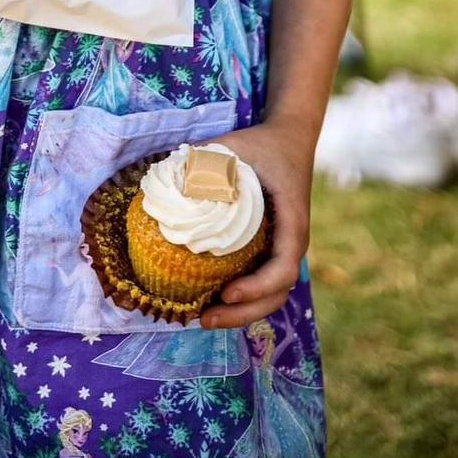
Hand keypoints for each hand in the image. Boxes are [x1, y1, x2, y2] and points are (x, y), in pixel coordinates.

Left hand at [199, 117, 314, 329]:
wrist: (289, 139)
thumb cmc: (262, 145)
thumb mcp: (234, 149)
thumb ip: (204, 165)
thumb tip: (164, 186)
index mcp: (292, 223)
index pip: (283, 268)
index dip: (257, 287)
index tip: (227, 291)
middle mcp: (292, 243)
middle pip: (277, 294)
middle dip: (243, 313)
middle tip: (206, 318)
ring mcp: (282, 249)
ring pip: (271, 295)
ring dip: (241, 312)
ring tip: (205, 318)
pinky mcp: (271, 249)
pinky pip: (261, 282)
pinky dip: (241, 298)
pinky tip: (211, 300)